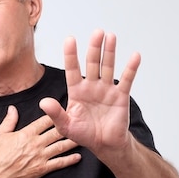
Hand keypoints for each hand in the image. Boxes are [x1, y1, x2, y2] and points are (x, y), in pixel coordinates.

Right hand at [0, 105, 80, 177]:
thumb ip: (9, 120)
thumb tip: (12, 108)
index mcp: (26, 134)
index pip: (45, 121)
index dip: (55, 114)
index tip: (64, 110)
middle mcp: (36, 144)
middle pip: (56, 132)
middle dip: (68, 126)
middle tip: (79, 120)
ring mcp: (41, 157)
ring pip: (60, 147)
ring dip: (72, 142)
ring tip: (82, 137)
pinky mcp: (42, 168)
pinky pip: (59, 163)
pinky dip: (69, 160)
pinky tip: (78, 157)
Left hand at [39, 29, 139, 156]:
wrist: (105, 145)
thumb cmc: (84, 135)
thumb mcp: (65, 126)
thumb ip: (56, 114)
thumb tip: (43, 102)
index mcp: (76, 91)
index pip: (72, 69)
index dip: (71, 55)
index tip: (70, 40)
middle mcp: (91, 86)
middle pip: (92, 63)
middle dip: (94, 48)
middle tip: (97, 32)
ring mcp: (106, 89)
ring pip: (108, 67)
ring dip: (109, 52)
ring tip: (110, 36)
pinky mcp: (120, 96)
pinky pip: (126, 80)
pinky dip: (131, 68)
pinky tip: (135, 56)